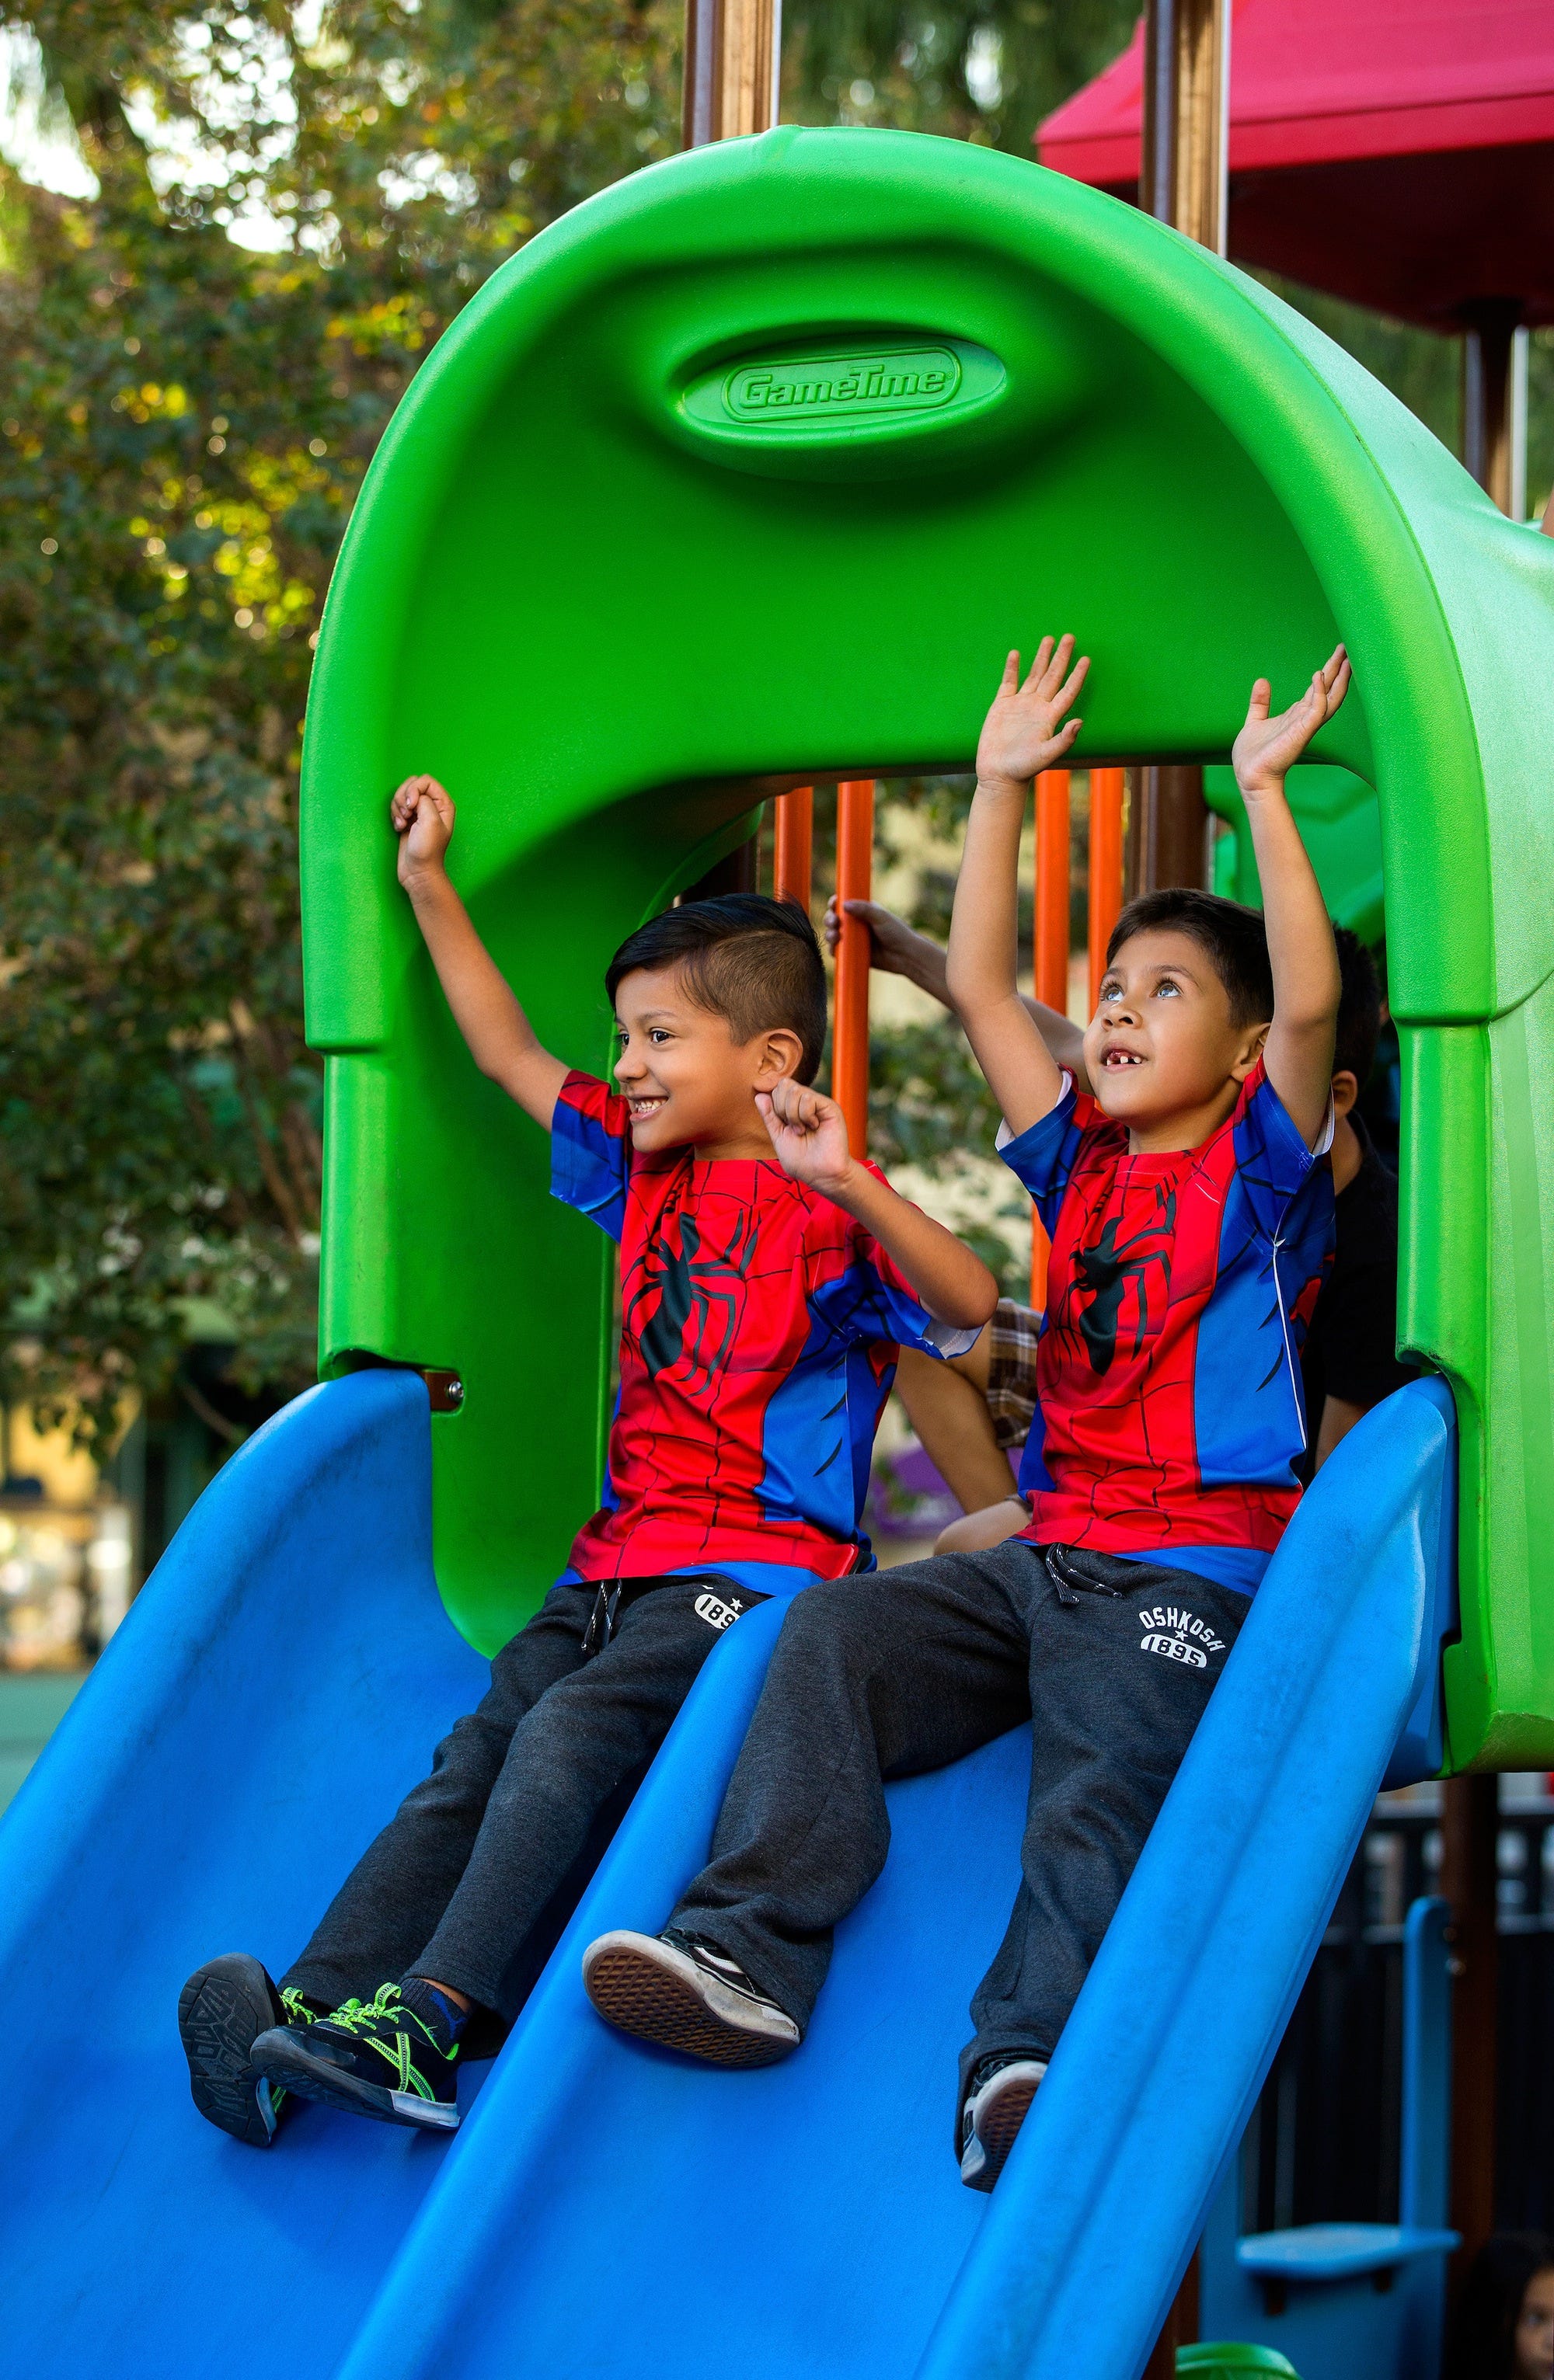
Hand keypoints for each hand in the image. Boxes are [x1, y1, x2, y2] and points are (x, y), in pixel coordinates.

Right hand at [391, 774, 455, 885]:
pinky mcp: (408, 819)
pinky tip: (399, 828)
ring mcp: (419, 812)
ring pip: (402, 794)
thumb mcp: (430, 820)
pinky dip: (394, 815)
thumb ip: (423, 799)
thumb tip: (413, 794)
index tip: (411, 805)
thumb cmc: (427, 850)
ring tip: (402, 823)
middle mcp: (433, 805)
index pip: (425, 780)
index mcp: (443, 804)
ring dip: (397, 808)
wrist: (417, 871)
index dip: (414, 789)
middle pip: (412, 784)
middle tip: (406, 815)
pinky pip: (397, 806)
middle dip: (403, 797)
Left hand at [756, 1076, 853, 1196]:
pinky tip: (814, 1127)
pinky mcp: (830, 1107)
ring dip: (793, 1114)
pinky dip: (805, 1115)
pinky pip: (808, 1098)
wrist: (821, 1174)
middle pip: (784, 1085)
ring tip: (803, 1130)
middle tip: (793, 1128)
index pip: (777, 1090)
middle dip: (781, 1108)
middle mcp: (806, 1103)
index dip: (774, 1107)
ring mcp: (818, 1103)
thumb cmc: (801, 1160)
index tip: (784, 1127)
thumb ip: (769, 1116)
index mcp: (794, 1108)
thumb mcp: (778, 1136)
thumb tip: (759, 1095)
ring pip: (794, 1090)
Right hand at [823, 894, 939, 981]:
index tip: (833, 904)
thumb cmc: (897, 933)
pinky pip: (837, 951)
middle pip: (834, 918)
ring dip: (829, 934)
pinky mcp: (852, 954)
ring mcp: (853, 939)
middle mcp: (855, 924)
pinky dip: (833, 949)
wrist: (906, 956)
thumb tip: (844, 905)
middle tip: (834, 922)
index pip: (843, 904)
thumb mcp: (881, 917)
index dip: (835, 903)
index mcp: (862, 911)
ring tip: (835, 936)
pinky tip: (835, 948)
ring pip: (833, 934)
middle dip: (829, 919)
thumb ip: (864, 909)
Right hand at [974, 635, 1088, 790]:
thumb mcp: (1046, 755)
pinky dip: (1012, 668)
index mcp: (1050, 717)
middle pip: (1053, 676)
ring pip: (1034, 675)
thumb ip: (1064, 739)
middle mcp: (1038, 707)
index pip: (1068, 691)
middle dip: (1061, 656)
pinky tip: (1016, 654)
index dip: (1077, 675)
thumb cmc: (1023, 769)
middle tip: (1070, 637)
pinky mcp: (1002, 706)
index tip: (1086, 659)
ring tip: (1049, 639)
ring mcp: (1020, 705)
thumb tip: (1080, 722)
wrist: (998, 775)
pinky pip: (1009, 682)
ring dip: (1042, 657)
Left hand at [1232, 646, 1350, 796]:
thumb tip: (1262, 681)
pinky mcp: (1301, 732)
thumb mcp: (1255, 721)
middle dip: (1340, 669)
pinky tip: (1318, 675)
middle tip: (1349, 646)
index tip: (1339, 653)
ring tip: (1346, 657)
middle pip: (1330, 689)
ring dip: (1339, 678)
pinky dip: (1319, 692)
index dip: (1329, 670)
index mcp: (1297, 715)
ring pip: (1330, 698)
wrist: (1249, 777)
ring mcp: (1305, 725)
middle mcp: (1306, 718)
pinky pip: (1316, 709)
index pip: (1319, 688)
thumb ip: (1260, 702)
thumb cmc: (1253, 756)